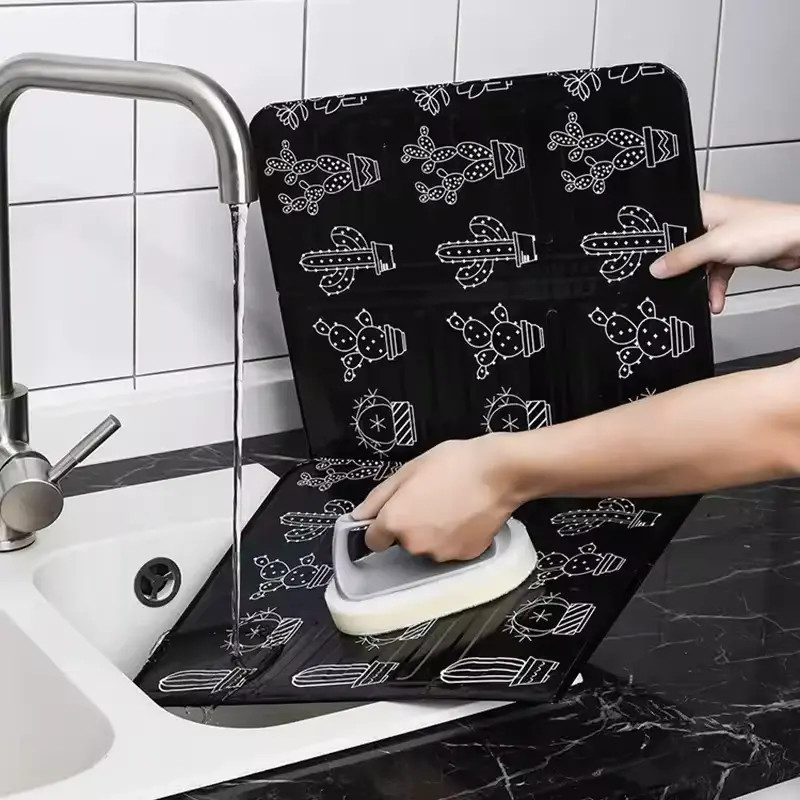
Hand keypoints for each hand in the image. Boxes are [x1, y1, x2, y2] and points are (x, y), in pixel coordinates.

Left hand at [351, 436, 517, 561]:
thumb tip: (357, 518)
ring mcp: (442, 554)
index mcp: (396, 522)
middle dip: (411, 526)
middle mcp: (415, 545)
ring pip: (428, 548)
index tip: (399, 510)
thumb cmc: (451, 463)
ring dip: (433, 533)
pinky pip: (451, 549)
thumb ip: (377, 498)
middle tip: (430, 499)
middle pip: (403, 543)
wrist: (499, 472)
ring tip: (451, 506)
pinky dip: (455, 537)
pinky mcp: (466, 556)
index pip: (373, 540)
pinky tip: (466, 515)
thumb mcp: (408, 471)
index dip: (382, 525)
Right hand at [650, 192, 799, 312]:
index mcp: (701, 206)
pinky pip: (715, 271)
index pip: (668, 223)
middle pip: (682, 247)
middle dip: (680, 269)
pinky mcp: (733, 251)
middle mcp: (710, 219)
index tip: (650, 263)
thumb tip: (657, 268)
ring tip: (700, 297)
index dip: (658, 243)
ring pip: (699, 263)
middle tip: (672, 282)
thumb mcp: (715, 245)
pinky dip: (714, 286)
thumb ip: (683, 258)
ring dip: (700, 282)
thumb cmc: (768, 228)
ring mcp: (722, 236)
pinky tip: (715, 299)